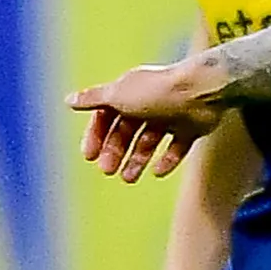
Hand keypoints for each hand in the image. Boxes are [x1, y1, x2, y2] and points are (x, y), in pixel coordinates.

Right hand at [70, 56, 228, 181]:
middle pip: (127, 130)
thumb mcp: (118, 95)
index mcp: (130, 91)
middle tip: (108, 170)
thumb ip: (94, 99)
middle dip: (116, 151)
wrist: (201, 92)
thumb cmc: (157, 92)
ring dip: (137, 160)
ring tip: (129, 178)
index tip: (89, 156)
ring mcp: (171, 114)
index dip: (97, 135)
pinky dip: (167, 160)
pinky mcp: (191, 127)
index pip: (107, 115)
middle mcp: (149, 102)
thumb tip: (69, 100)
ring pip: (150, 141)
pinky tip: (158, 172)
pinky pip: (177, 147)